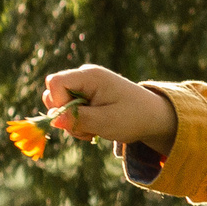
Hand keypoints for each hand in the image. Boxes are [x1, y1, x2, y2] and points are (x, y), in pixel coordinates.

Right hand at [44, 64, 179, 153]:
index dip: (58, 102)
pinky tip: (94, 127)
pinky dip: (77, 122)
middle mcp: (85, 76)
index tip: (76, 118)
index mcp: (90, 76)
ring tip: (94, 129)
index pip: (55, 82)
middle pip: (53, 93)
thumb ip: (78, 120)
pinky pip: (68, 109)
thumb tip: (52, 120)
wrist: (154, 117)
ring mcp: (84, 85)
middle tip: (88, 128)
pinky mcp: (86, 96)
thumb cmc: (134, 117)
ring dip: (72, 122)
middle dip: (64, 115)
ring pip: (59, 104)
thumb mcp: (106, 122)